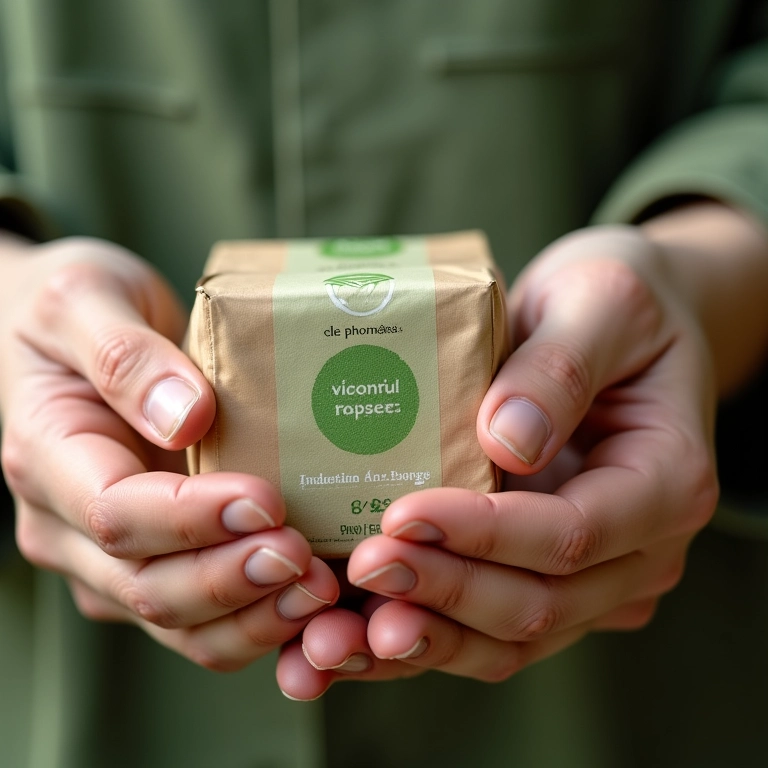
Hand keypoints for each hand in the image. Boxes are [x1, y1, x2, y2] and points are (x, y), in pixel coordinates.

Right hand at [0, 235, 337, 670]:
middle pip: (148, 584)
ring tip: (319, 592)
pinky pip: (201, 617)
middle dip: (232, 582)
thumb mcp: (86, 299)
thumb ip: (126, 356)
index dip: (192, 519)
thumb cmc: (80, 308)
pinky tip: (309, 600)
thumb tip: (186, 418)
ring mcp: (110, 554)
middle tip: (306, 560)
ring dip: (252, 618)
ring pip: (176, 620)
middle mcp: (70, 524)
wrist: (80, 330)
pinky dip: (256, 619)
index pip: (116, 513)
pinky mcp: (157, 559)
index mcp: (49, 458)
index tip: (266, 499)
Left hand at [276, 203, 767, 697]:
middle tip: (361, 568)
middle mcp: (638, 548)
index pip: (572, 534)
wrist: (621, 327)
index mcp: (666, 483)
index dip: (485, 535)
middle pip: (538, 602)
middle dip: (442, 593)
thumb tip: (508, 441)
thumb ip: (561, 367)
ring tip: (336, 636)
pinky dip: (420, 638)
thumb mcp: (602, 301)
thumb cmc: (617, 305)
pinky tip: (352, 637)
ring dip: (421, 641)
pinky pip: (484, 628)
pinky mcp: (545, 575)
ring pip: (508, 638)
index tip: (402, 515)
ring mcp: (593, 575)